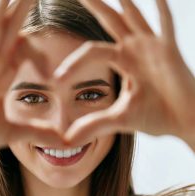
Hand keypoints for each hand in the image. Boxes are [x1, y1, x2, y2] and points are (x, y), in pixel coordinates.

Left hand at [54, 0, 194, 146]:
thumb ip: (93, 125)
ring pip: (133, 17)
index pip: (91, 52)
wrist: (186, 121)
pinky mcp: (170, 51)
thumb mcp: (119, 120)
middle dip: (94, 5)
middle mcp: (135, 49)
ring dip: (123, 1)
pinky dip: (161, 11)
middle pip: (109, 21)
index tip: (56, 80)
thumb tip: (66, 140)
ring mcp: (153, 47)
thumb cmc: (157, 116)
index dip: (73, 64)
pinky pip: (165, 26)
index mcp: (122, 61)